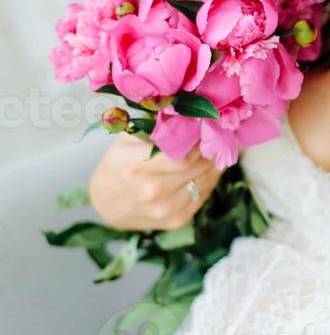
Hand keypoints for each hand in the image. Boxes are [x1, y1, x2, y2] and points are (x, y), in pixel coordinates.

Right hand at [88, 131, 223, 230]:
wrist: (107, 204)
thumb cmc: (118, 165)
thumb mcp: (126, 141)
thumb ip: (155, 128)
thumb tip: (188, 114)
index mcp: (136, 166)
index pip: (181, 153)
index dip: (199, 140)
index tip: (207, 126)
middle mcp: (152, 190)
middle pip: (196, 166)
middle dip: (210, 149)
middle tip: (218, 135)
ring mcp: (165, 209)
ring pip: (204, 181)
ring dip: (214, 164)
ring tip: (217, 150)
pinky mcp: (177, 220)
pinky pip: (203, 196)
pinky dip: (210, 180)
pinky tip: (210, 168)